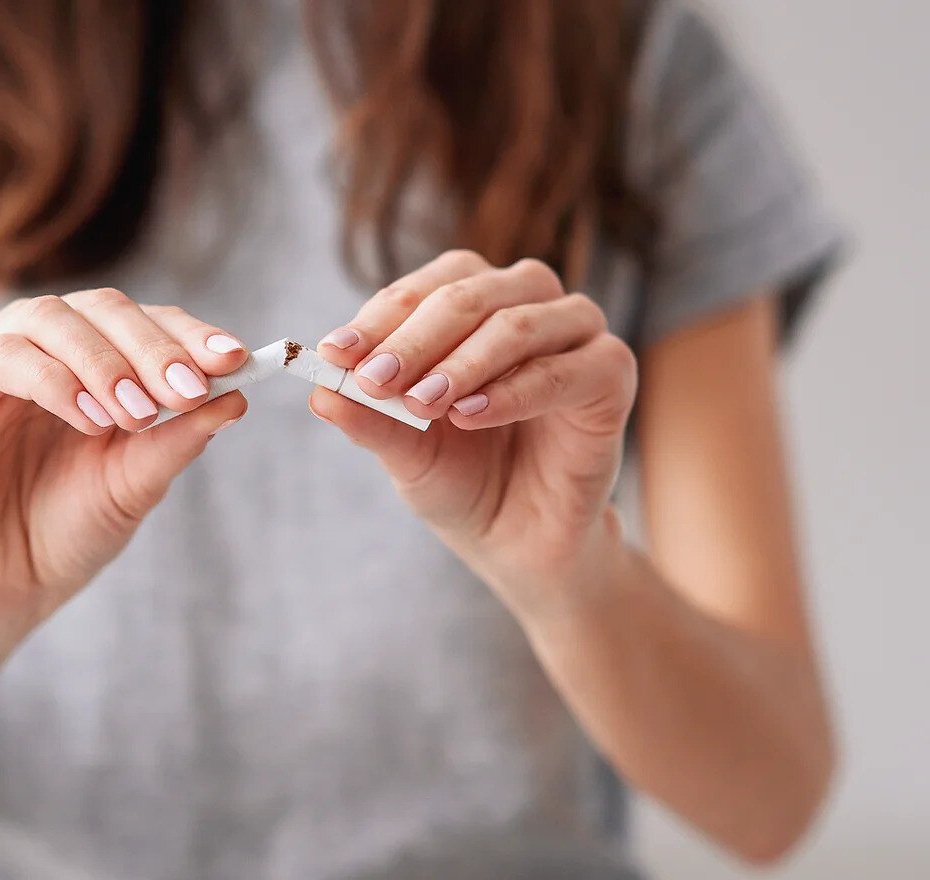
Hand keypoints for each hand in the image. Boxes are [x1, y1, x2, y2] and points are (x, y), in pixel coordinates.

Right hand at [0, 289, 248, 653]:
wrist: (6, 592)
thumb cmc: (70, 531)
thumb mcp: (137, 484)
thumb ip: (177, 437)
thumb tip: (238, 395)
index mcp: (89, 361)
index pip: (142, 321)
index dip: (187, 333)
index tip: (235, 359)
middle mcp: (38, 350)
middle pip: (99, 307)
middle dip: (151, 345)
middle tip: (187, 389)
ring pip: (46, 318)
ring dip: (102, 361)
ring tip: (136, 414)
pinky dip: (50, 380)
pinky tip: (88, 418)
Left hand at [310, 250, 637, 614]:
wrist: (519, 540)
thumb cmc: (463, 479)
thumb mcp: (404, 450)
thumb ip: (369, 417)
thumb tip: (317, 392)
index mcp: (473, 302)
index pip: (424, 288)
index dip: (378, 319)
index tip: (333, 355)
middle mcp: (527, 303)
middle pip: (468, 295)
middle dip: (414, 338)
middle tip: (374, 378)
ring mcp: (575, 334)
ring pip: (517, 324)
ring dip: (463, 362)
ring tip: (422, 403)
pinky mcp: (611, 375)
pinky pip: (564, 371)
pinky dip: (512, 391)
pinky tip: (470, 417)